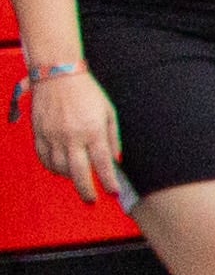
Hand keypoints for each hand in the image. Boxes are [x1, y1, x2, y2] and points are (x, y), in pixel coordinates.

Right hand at [23, 62, 119, 205]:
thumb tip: (115, 159)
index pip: (102, 164)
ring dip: (69, 178)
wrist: (57, 75)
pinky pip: (44, 158)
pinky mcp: (39, 133)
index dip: (109, 182)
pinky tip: (60, 169)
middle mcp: (72, 136)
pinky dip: (52, 167)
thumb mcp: (108, 112)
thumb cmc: (86, 92)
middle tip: (91, 199)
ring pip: (59, 168)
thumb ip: (113, 137)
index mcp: (92, 131)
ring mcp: (53, 136)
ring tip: (78, 179)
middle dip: (86, 190)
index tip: (113, 193)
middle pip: (78, 172)